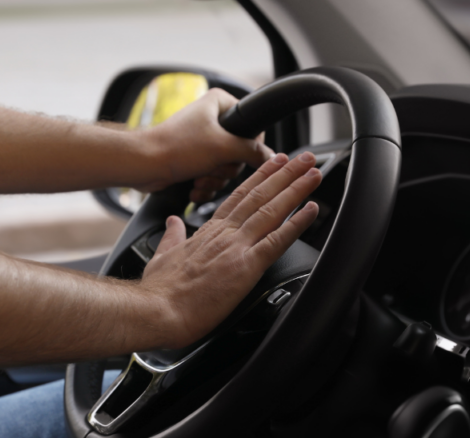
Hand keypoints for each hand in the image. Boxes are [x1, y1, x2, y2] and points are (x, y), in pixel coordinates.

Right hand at [137, 152, 320, 348]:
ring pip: (272, 210)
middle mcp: (225, 234)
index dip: (259, 178)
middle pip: (260, 196)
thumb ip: (172, 236)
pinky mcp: (246, 267)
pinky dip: (297, 223)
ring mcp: (236, 247)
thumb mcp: (162, 255)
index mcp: (208, 232)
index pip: (238, 197)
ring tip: (313, 173)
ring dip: (295, 189)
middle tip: (305, 158)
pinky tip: (312, 210)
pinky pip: (278, 240)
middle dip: (285, 174)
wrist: (156, 310)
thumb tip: (172, 222)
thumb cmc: (158, 290)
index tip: (274, 163)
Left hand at [142, 88, 273, 202]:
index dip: (247, 146)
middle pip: (240, 151)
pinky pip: (212, 176)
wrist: (144, 165)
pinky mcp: (193, 159)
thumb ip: (253, 151)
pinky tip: (194, 186)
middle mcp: (211, 118)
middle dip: (225, 168)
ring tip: (199, 177)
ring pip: (226, 167)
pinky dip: (205, 185)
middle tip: (212, 165)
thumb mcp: (223, 147)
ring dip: (214, 179)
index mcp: (219, 103)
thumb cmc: (176, 148)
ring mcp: (202, 140)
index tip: (235, 154)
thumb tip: (272, 157)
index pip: (252, 126)